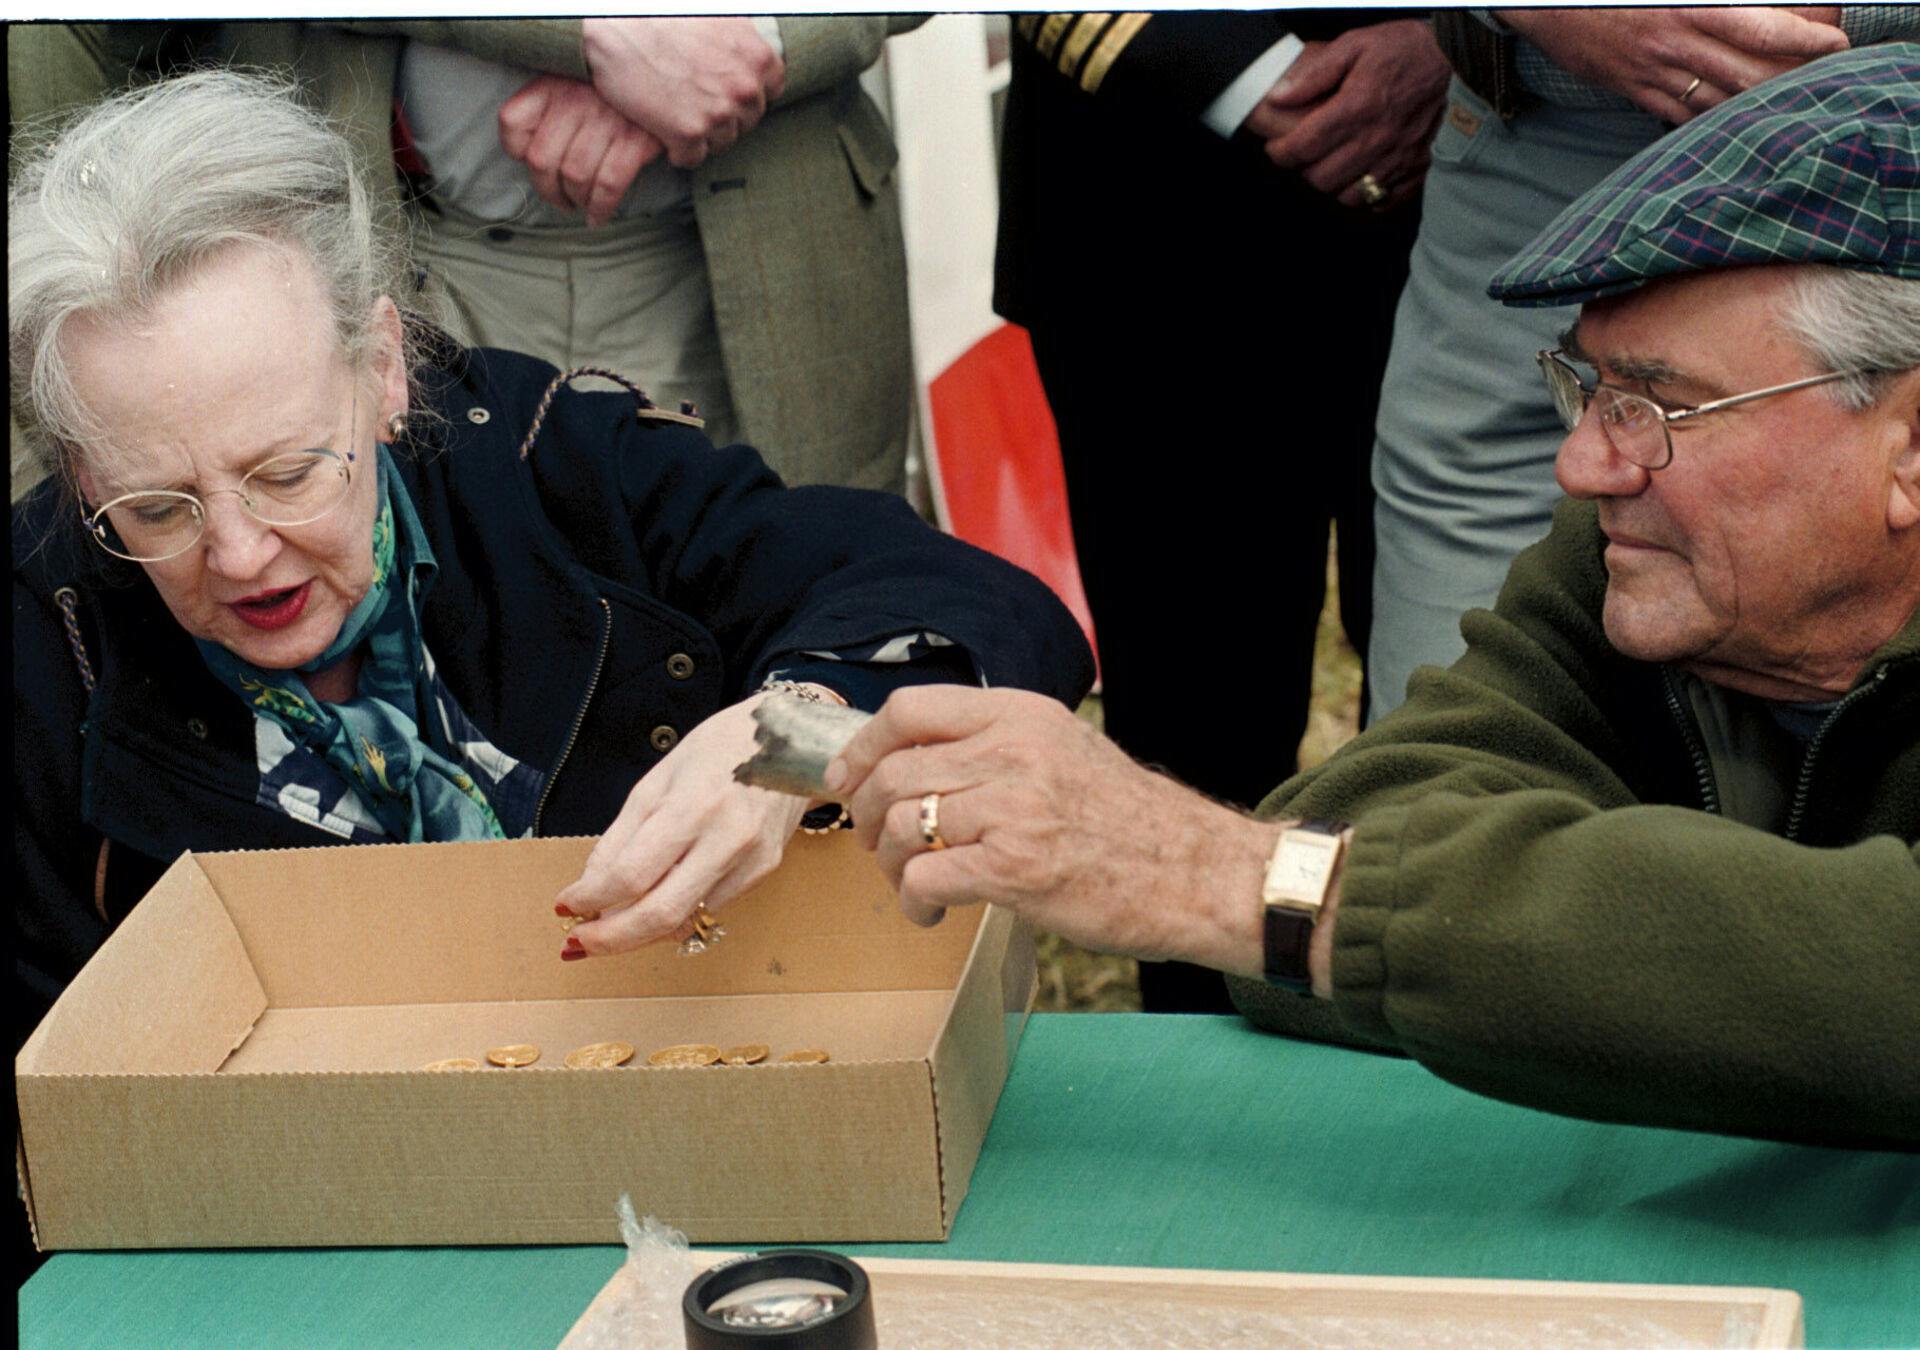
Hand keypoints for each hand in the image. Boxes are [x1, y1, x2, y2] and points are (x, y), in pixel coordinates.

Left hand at [497, 75, 660, 226]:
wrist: (670, 76)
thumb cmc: (616, 91)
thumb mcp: (576, 81)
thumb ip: (549, 107)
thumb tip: (526, 153)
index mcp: (552, 83)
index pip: (512, 122)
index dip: (516, 151)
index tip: (529, 162)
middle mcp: (573, 99)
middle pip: (541, 160)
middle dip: (548, 191)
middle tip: (561, 199)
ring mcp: (604, 120)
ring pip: (573, 177)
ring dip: (576, 201)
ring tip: (583, 205)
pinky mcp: (633, 140)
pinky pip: (607, 185)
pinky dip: (600, 208)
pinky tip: (598, 217)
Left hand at [554, 692, 811, 954]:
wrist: (793, 741)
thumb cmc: (718, 750)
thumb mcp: (658, 780)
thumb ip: (622, 837)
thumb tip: (589, 886)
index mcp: (693, 805)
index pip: (631, 874)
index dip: (591, 899)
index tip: (566, 906)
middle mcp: (727, 838)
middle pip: (660, 913)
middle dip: (611, 938)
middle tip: (579, 942)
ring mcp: (751, 859)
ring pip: (685, 920)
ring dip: (639, 932)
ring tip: (610, 926)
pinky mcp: (764, 872)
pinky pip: (708, 908)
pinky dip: (675, 916)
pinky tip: (656, 904)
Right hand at [580, 16, 785, 169]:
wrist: (615, 28)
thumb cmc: (659, 15)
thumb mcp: (716, 14)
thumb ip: (741, 38)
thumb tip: (750, 54)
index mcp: (757, 56)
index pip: (773, 89)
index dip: (748, 91)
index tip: (728, 90)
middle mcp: (745, 87)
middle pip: (748, 119)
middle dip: (726, 114)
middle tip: (697, 102)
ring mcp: (719, 113)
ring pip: (722, 141)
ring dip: (702, 133)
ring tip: (678, 113)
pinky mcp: (689, 133)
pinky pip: (692, 157)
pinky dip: (678, 150)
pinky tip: (664, 132)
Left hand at [825, 687, 1273, 976]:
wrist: (1197, 872)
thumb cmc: (1131, 820)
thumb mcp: (1066, 748)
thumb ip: (998, 744)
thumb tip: (919, 761)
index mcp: (1021, 716)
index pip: (910, 709)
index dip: (863, 745)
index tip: (846, 778)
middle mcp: (1013, 752)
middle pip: (894, 772)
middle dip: (867, 816)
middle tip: (876, 845)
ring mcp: (1013, 809)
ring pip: (903, 826)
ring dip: (890, 865)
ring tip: (911, 884)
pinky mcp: (1015, 868)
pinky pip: (925, 877)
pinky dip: (914, 901)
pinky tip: (931, 913)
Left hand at [1256, 21, 1449, 210]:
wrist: (1451, 57)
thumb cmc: (1400, 49)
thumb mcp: (1354, 45)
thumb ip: (1314, 73)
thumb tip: (1279, 97)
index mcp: (1357, 108)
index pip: (1303, 148)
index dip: (1281, 153)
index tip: (1277, 148)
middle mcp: (1377, 139)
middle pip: (1321, 178)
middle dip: (1304, 169)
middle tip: (1305, 154)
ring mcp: (1398, 158)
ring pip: (1348, 196)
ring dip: (1334, 184)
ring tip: (1332, 164)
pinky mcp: (1416, 167)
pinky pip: (1383, 201)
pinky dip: (1367, 196)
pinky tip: (1361, 176)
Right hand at [1497, 6, 1847, 123]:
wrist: (1546, 5)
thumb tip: (1755, 2)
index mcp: (1685, 8)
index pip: (1759, 29)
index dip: (1803, 38)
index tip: (1835, 41)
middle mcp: (1673, 47)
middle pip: (1749, 73)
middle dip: (1795, 78)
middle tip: (1828, 75)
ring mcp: (1652, 75)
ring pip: (1720, 100)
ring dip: (1760, 104)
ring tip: (1794, 99)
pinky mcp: (1634, 91)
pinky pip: (1682, 115)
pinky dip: (1715, 120)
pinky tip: (1739, 119)